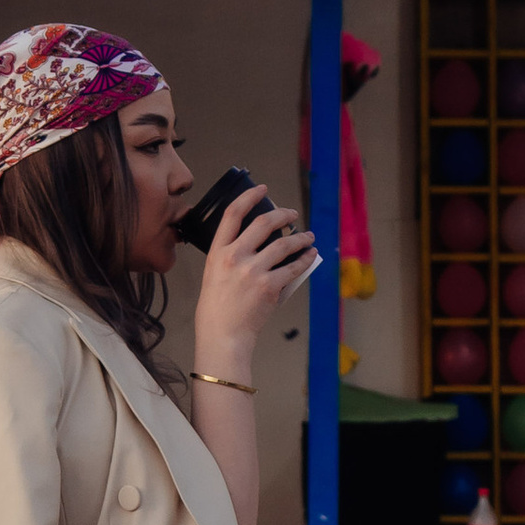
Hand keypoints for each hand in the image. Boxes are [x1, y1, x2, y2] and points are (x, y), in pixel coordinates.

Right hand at [192, 185, 316, 370]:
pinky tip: (310, 255)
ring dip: (301, 238)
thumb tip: (256, 244)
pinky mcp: (270, 287)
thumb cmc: (216, 309)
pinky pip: (294, 267)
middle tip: (292, 213)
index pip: (233, 214)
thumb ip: (230, 256)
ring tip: (308, 236)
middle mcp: (235, 257)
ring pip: (284, 244)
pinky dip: (305, 259)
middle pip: (264, 222)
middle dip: (283, 214)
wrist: (223, 335)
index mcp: (218, 252)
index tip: (262, 189)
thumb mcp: (213, 275)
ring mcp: (254, 271)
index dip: (249, 196)